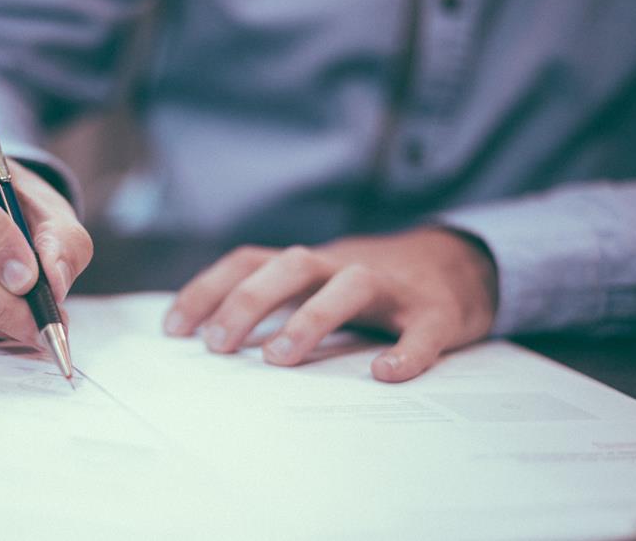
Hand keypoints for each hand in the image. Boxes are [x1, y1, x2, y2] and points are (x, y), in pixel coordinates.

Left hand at [163, 228, 497, 381]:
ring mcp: (392, 287)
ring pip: (350, 285)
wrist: (461, 265)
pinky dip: (406, 351)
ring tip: (279, 358)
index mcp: (310, 264)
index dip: (209, 290)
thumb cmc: (372, 287)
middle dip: (249, 301)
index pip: (249, 262)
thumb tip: (210, 342)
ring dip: (311, 317)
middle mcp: (344, 266)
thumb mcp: (318, 285)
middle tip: (218, 346)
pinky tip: (385, 374)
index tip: (174, 330)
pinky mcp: (436, 312)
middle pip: (292, 265)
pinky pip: (422, 330)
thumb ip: (275, 304)